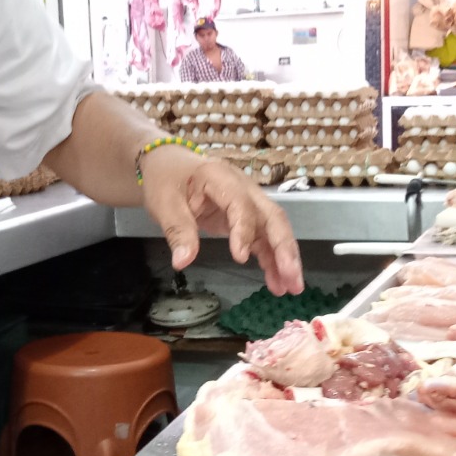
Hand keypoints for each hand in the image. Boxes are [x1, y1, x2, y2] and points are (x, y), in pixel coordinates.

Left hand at [140, 150, 303, 294]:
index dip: (244, 230)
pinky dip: (272, 260)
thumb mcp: (164, 204)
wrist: (169, 166)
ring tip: (291, 288)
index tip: (240, 258)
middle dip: (284, 248)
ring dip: (285, 259)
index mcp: (220, 177)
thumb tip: (183, 262)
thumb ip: (177, 231)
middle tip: (292, 278)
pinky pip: (264, 239)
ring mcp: (249, 203)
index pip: (240, 204)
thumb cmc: (167, 180)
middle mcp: (243, 188)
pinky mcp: (248, 218)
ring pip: (274, 230)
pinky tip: (276, 282)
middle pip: (272, 216)